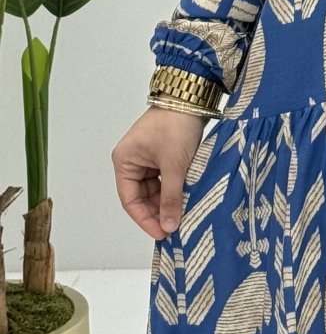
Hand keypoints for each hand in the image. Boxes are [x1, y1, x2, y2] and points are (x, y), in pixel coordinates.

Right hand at [111, 105, 208, 239]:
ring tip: (181, 216)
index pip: (130, 200)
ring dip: (167, 201)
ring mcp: (148, 158)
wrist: (192, 99)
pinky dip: (174, 190)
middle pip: (142, 196)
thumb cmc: (176, 124)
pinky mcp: (163, 155)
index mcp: (125, 161)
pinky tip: (185, 200)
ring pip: (155, 189)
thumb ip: (171, 197)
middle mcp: (132, 160)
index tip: (161, 233)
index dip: (145, 219)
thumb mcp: (173, 165)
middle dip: (157, 212)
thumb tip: (169, 225)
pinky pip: (165, 180)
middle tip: (174, 228)